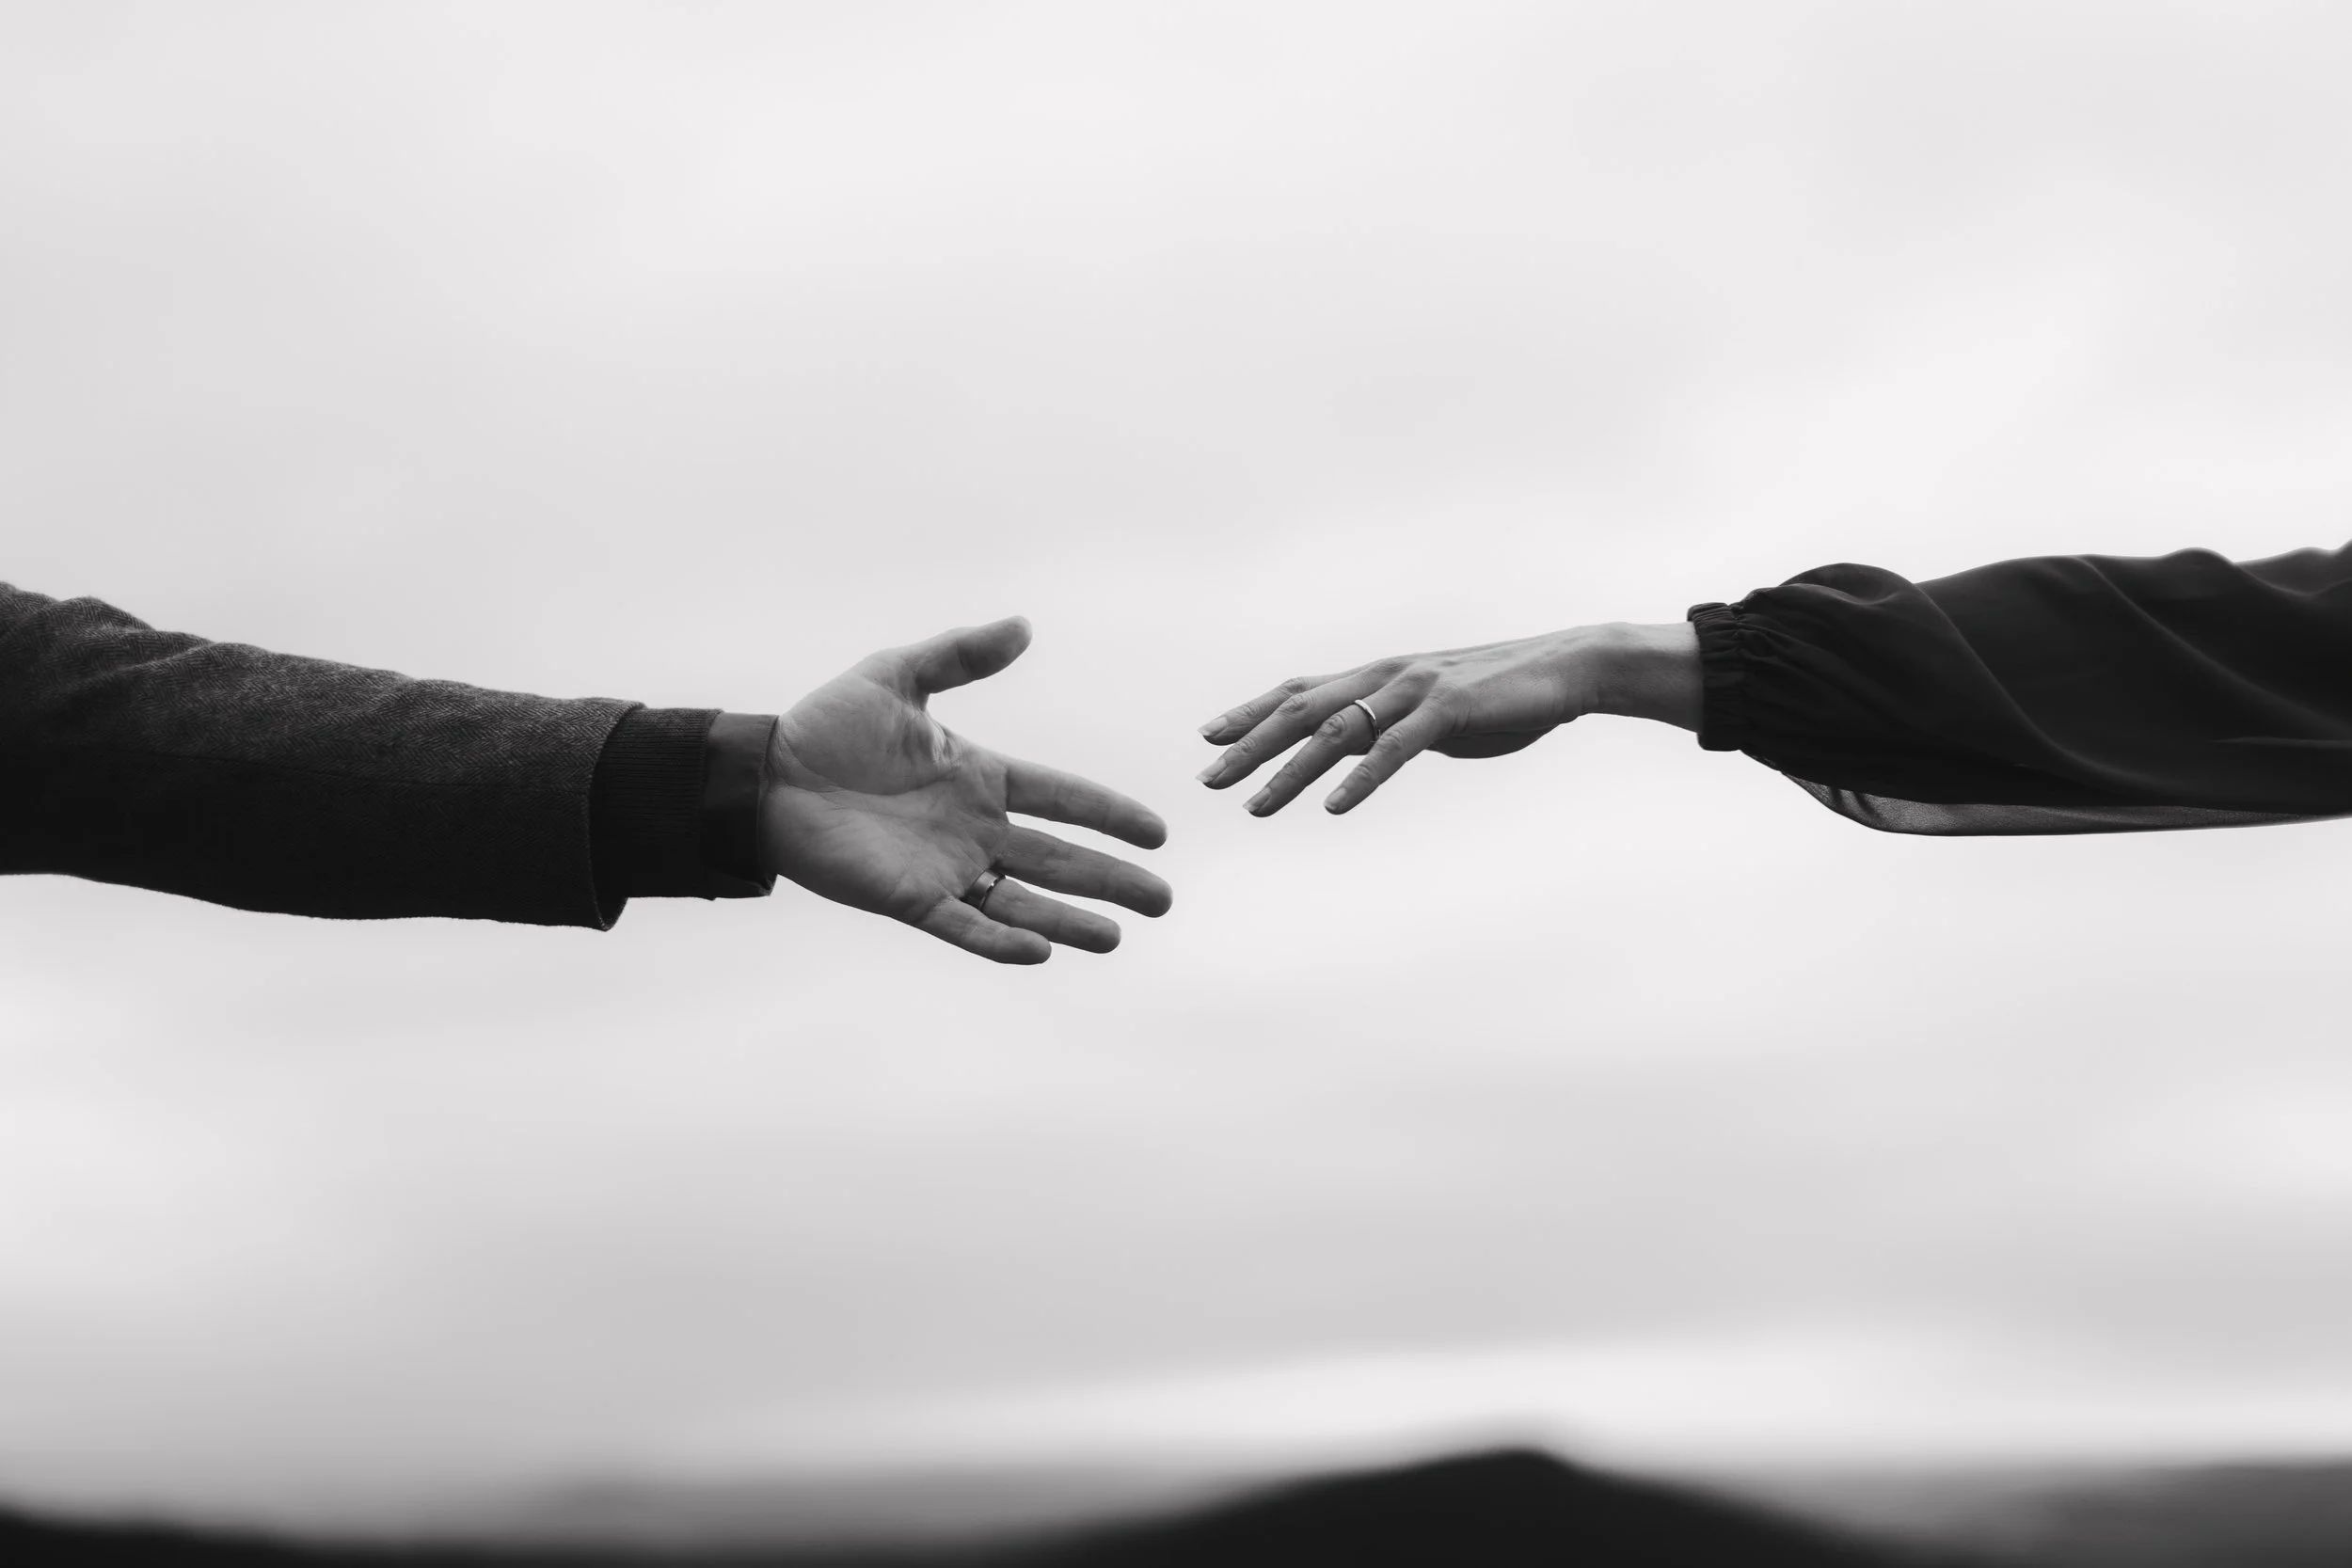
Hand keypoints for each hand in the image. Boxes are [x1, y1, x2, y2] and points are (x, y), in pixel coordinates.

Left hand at [763, 617, 1170, 963]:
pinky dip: (1000, 940)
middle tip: (1164, 901)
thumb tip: (1024, 626)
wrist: (765, 777)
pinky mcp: (909, 899)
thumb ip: (960, 655)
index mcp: (979, 778)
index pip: (1061, 798)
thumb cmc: (827, 727)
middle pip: (1060, 859)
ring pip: (1023, 901)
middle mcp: (973, 829)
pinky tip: (1041, 951)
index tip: (1157, 832)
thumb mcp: (897, 677)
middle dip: (1112, 880)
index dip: (1109, 814)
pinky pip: (964, 925)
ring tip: (1117, 938)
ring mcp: (945, 868)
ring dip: (1070, 921)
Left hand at [1196, 622, 1700, 815]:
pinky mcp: (1448, 710)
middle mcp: (1385, 677)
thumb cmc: (1500, 695)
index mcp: (1378, 677)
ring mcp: (1414, 690)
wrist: (1568, 668)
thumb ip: (1387, 729)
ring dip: (1290, 771)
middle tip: (1207, 781)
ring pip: (1337, 731)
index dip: (1251, 713)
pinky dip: (1360, 779)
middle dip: (1249, 746)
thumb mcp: (1430, 715)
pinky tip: (1333, 808)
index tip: (1208, 740)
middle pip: (1300, 711)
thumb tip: (1350, 755)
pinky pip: (1394, 749)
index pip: (1299, 692)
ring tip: (1255, 807)